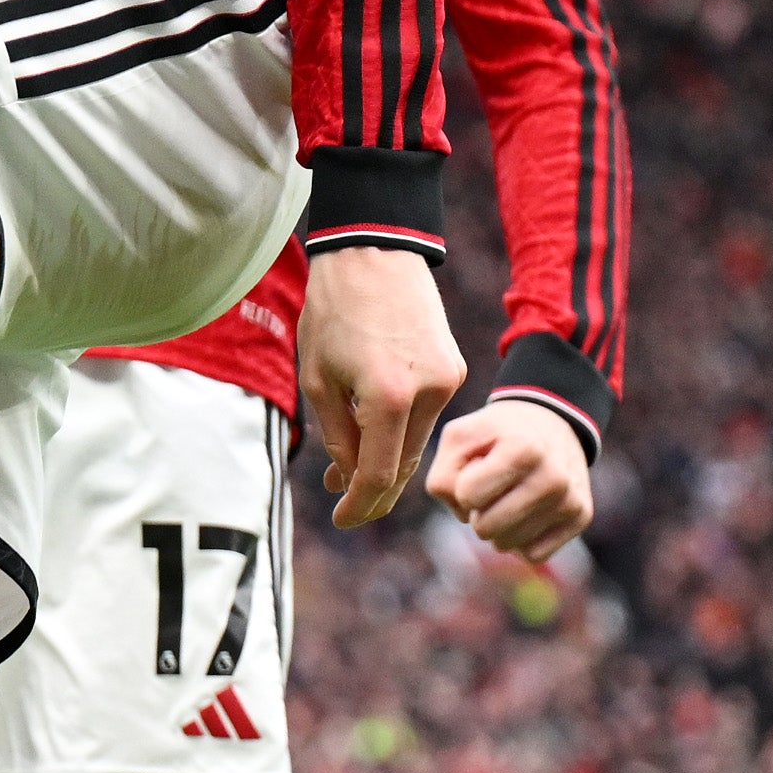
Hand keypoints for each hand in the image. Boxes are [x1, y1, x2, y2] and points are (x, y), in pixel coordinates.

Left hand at [295, 246, 464, 532]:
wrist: (374, 251)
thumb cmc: (334, 310)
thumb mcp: (319, 378)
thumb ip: (338, 436)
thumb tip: (349, 480)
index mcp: (388, 396)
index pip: (378, 475)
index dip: (359, 505)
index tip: (341, 521)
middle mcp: (428, 392)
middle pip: (402, 465)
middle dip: (373, 491)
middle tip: (345, 506)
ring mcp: (447, 380)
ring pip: (416, 442)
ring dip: (386, 461)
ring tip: (349, 468)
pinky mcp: (453, 369)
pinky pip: (426, 415)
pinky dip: (402, 430)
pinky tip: (375, 431)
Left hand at [426, 394, 597, 559]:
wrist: (551, 423)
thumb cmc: (497, 434)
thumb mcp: (460, 438)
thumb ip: (443, 475)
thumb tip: (465, 515)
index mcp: (523, 450)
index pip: (467, 496)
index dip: (464, 486)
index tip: (478, 469)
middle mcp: (553, 477)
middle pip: (485, 529)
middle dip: (478, 512)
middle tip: (492, 490)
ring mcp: (570, 500)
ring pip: (507, 545)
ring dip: (499, 528)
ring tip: (510, 498)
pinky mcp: (581, 517)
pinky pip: (532, 554)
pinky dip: (521, 540)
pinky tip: (527, 513)